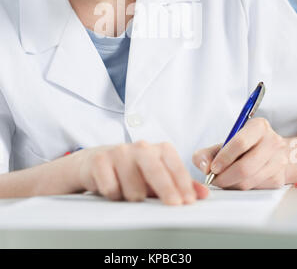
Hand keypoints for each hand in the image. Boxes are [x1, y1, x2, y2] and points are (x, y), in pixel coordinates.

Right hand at [77, 141, 208, 204]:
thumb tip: (203, 194)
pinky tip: (114, 189)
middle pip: (156, 169)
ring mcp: (119, 152)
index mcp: (157, 149)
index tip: (188, 200)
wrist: (95, 161)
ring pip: (133, 185)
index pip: (174, 164)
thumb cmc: (130, 169)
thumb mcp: (156, 176)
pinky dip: (114, 194)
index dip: (183, 183)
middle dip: (166, 189)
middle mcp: (139, 147)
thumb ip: (179, 184)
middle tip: (174, 204)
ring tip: (131, 194)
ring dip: (134, 196)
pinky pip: (111, 187)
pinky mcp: (100, 161)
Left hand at [192, 118, 288, 189]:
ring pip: (249, 181)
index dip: (224, 158)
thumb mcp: (224, 143)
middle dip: (225, 177)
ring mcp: (279, 161)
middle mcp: (273, 142)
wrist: (267, 151)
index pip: (240, 143)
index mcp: (259, 126)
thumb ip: (206, 153)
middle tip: (214, 179)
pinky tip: (235, 181)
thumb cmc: (242, 146)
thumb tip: (204, 167)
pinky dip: (240, 188)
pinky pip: (255, 189)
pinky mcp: (279, 178)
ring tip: (222, 180)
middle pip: (245, 167)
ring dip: (231, 184)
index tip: (213, 168)